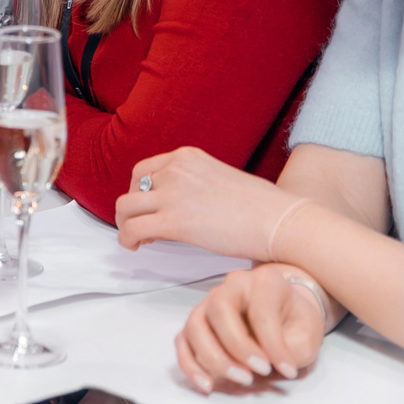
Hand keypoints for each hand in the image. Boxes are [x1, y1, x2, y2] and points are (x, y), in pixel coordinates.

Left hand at [114, 146, 306, 260]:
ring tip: (138, 239)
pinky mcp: (174, 222)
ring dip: (125, 225)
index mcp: (186, 156)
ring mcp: (172, 194)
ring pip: (124, 207)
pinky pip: (133, 229)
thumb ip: (195, 184)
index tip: (148, 208)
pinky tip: (137, 247)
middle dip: (132, 208)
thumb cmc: (261, 206)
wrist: (278, 219)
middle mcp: (175, 169)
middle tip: (142, 226)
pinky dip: (128, 240)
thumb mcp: (220, 178)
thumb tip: (183, 204)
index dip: (140, 191)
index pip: (144, 169)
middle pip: (132, 187)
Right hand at [174, 264, 327, 393]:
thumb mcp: (306, 334)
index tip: (288, 369)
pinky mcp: (199, 324)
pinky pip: (183, 342)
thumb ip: (290, 348)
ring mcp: (209, 304)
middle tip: (260, 372)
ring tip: (242, 380)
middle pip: (219, 309)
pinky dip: (190, 365)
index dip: (273, 344)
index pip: (261, 310)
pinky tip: (207, 385)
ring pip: (195, 326)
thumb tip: (266, 366)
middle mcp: (231, 287)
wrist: (287, 314)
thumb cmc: (295, 322)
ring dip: (214, 358)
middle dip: (237, 346)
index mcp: (264, 281)